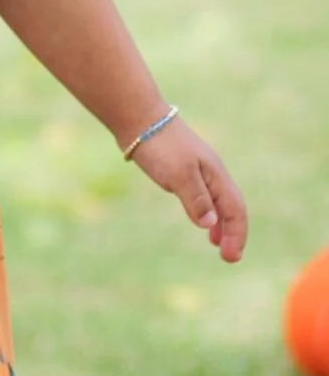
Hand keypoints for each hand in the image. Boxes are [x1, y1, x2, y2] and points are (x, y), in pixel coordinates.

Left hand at [129, 118, 247, 262]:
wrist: (139, 117)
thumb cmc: (160, 145)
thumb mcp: (179, 174)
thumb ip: (196, 199)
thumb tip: (210, 225)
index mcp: (216, 175)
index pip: (235, 210)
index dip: (236, 235)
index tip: (229, 257)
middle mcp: (212, 173)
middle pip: (231, 207)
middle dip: (233, 233)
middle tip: (228, 258)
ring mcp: (198, 170)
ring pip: (218, 202)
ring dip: (221, 224)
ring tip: (216, 244)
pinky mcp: (182, 169)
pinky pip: (204, 196)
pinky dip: (206, 212)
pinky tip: (199, 220)